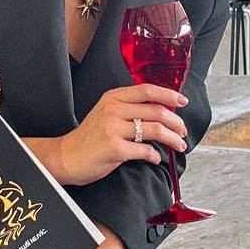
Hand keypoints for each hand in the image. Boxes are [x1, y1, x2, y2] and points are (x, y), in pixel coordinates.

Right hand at [54, 85, 188, 185]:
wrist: (66, 157)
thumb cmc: (89, 138)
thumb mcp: (105, 113)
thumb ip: (128, 108)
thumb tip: (160, 112)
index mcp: (112, 98)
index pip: (147, 90)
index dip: (169, 95)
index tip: (182, 101)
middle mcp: (113, 110)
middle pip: (156, 111)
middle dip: (176, 122)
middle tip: (183, 131)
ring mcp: (113, 129)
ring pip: (155, 130)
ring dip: (172, 139)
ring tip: (179, 145)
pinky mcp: (115, 149)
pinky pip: (145, 151)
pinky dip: (155, 156)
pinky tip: (155, 159)